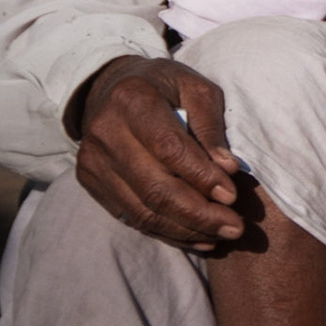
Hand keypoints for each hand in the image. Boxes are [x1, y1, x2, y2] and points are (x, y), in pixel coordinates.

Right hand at [75, 55, 243, 249]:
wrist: (110, 87)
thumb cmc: (165, 87)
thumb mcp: (197, 89)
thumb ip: (211, 127)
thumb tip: (227, 169)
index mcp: (133, 100)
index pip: (168, 148)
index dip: (201, 176)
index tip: (232, 196)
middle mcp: (106, 132)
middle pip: (154, 187)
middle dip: (198, 214)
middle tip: (235, 228)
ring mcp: (93, 161)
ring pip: (141, 209)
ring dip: (185, 229)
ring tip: (221, 236)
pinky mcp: (90, 182)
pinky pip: (131, 216)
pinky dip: (166, 232)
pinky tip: (197, 238)